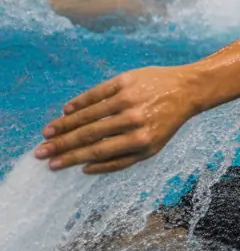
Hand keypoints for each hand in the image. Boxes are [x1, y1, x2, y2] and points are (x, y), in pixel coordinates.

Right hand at [34, 66, 199, 173]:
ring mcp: (129, 99)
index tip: (53, 164)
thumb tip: (87, 169)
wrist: (187, 90)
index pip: (98, 152)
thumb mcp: (152, 147)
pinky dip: (79, 103)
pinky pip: (96, 93)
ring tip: (48, 132)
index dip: (72, 158)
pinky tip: (66, 110)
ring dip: (64, 124)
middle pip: (89, 135)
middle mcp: (134, 120)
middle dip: (61, 144)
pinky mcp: (126, 81)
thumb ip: (121, 160)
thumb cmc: (165, 123)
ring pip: (88, 114)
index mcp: (141, 141)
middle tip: (40, 151)